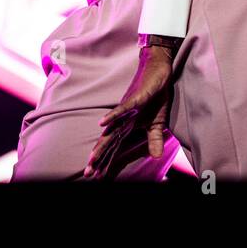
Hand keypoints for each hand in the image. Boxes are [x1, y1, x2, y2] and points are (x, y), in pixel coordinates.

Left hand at [84, 45, 175, 178]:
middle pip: (109, 141)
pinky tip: (102, 124)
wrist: (158, 71)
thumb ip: (154, 139)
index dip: (107, 161)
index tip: (97, 176)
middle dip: (99, 157)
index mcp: (128, 125)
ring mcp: (127, 109)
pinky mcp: (134, 99)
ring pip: (112, 129)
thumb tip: (156, 157)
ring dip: (103, 142)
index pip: (115, 147)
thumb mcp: (158, 123)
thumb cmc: (155, 96)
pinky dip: (112, 117)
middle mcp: (123, 119)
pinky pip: (121, 109)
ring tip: (92, 157)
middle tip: (88, 174)